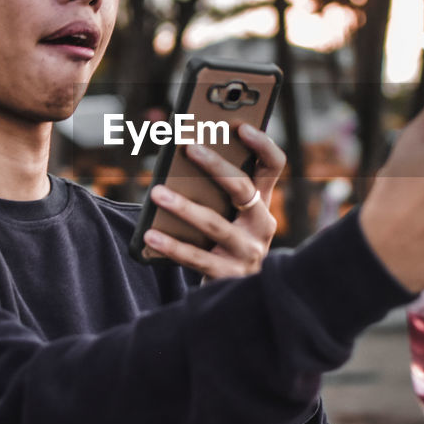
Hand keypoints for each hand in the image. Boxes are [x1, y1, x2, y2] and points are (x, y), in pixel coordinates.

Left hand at [142, 123, 284, 278]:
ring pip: (215, 224)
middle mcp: (261, 226)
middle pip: (243, 189)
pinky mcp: (229, 276)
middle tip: (189, 148)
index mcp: (262, 204)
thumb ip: (216, 190)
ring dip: (184, 206)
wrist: (236, 296)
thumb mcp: (229, 216)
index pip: (274, 166)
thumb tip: (181, 155)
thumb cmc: (223, 244)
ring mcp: (248, 252)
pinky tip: (150, 235)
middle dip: (216, 166)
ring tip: (157, 192)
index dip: (262, 144)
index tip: (241, 126)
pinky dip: (172, 246)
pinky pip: (197, 258)